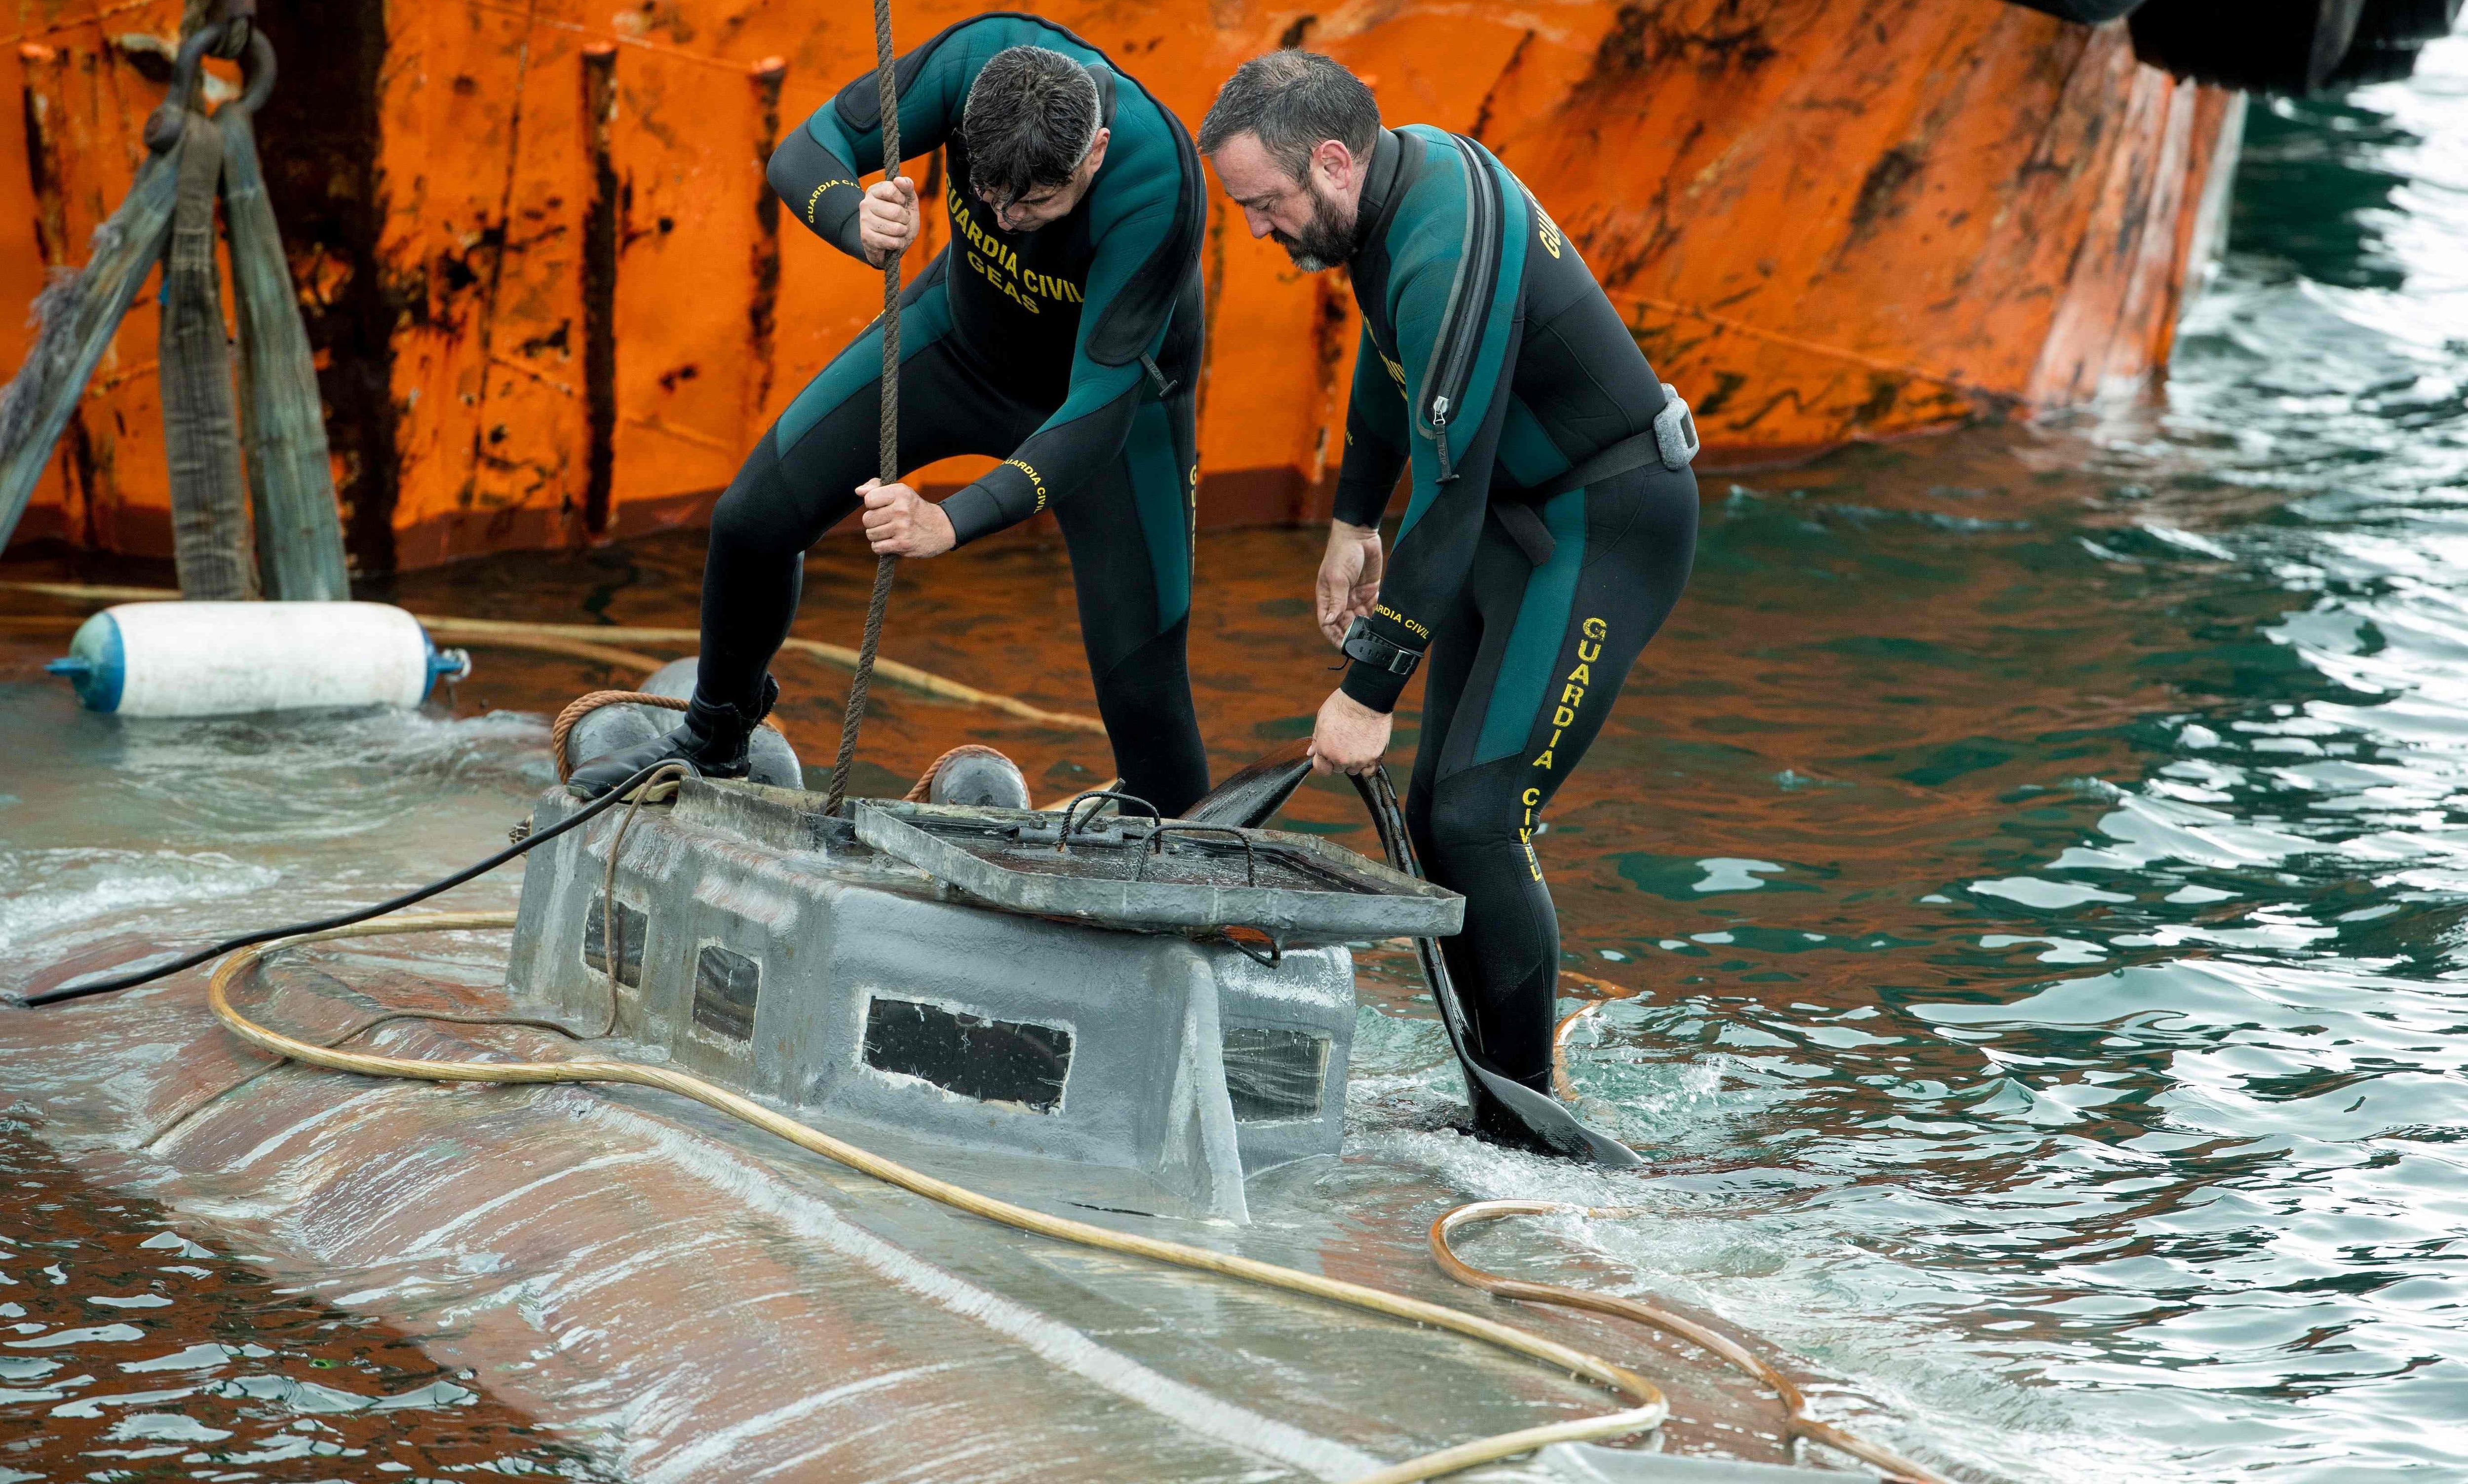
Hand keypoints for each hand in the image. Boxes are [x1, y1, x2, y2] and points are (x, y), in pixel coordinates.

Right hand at [857, 176, 918, 266]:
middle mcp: (865, 204)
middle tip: (901, 220)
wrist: (890, 244)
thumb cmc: (901, 219)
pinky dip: (899, 243)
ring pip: (895, 228)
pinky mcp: (866, 238)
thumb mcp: (908, 201)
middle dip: (905, 219)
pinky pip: (892, 242)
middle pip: (895, 211)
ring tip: (897, 231)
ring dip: (902, 232)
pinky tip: (893, 241)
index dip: (903, 200)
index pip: (892, 189)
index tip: (901, 204)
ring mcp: (864, 221)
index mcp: (874, 191)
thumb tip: (899, 180)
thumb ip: (907, 187)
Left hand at [858, 479, 954, 557]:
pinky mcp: (903, 544)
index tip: (883, 507)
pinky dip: (881, 547)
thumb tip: (858, 491)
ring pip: (871, 534)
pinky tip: (892, 542)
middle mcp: (901, 509)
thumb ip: (877, 488)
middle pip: (867, 519)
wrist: (942, 528)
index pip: (869, 499)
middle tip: (887, 521)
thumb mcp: (901, 492)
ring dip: (878, 535)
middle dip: (874, 522)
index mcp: (900, 492)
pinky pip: (877, 547)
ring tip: (891, 532)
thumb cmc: (915, 509)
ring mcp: (902, 528)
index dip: (872, 505)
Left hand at [1307, 687, 1391, 776]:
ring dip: (1354, 761)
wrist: (1366, 698)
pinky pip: (1369, 771)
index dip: (1323, 762)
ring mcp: (1358, 760)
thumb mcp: (1322, 719)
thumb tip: (1311, 752)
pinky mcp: (1374, 757)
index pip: (1321, 769)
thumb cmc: (1343, 705)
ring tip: (1358, 742)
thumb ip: (1317, 739)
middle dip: (1339, 758)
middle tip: (1346, 740)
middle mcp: (1341, 759)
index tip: (1328, 755)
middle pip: (1338, 768)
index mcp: (1325, 750)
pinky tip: (1366, 752)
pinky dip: (1367, 765)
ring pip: (1354, 769)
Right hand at [1316, 520, 1382, 647]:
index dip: (1336, 637)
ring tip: (1377, 637)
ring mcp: (1356, 596)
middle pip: (1346, 624)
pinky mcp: (1370, 591)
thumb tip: (1329, 621)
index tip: (1347, 647)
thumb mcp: (1337, 577)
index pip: (1328, 624)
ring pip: (1362, 619)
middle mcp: (1341, 600)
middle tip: (1367, 644)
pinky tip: (1385, 624)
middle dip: (1355, 634)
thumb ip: (1336, 600)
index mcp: (1327, 598)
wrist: (1360, 534)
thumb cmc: (1342, 553)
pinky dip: (1378, 617)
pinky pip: (1374, 609)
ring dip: (1368, 628)